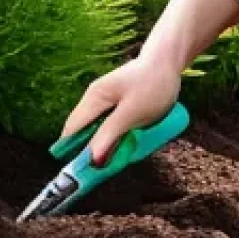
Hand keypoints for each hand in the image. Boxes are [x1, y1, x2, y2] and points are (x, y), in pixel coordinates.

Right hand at [58, 56, 181, 167]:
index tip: (76, 175)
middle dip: (92, 149)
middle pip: (83, 131)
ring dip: (106, 143)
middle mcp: (94, 97)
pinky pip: (109, 124)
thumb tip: (91, 160)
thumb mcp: (132, 114)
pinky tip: (130, 138)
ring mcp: (105, 98)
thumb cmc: (152, 85)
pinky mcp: (116, 102)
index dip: (70, 152)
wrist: (169, 62)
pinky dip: (116, 134)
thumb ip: (109, 135)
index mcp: (94, 98)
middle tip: (108, 164)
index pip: (71, 130)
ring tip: (125, 149)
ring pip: (97, 129)